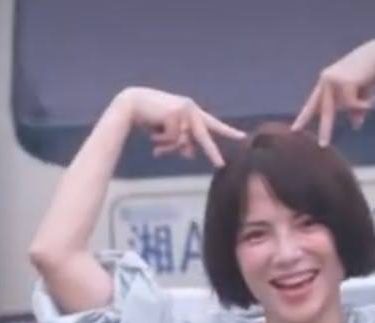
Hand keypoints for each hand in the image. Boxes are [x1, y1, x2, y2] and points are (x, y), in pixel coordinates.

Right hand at [118, 87, 245, 166]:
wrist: (131, 104)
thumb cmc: (150, 118)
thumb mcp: (169, 133)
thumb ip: (182, 142)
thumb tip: (191, 155)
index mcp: (193, 113)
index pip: (213, 124)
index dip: (228, 132)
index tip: (243, 138)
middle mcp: (192, 109)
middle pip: (203, 137)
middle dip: (211, 153)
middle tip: (220, 166)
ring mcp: (184, 110)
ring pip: (182, 142)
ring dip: (168, 146)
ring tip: (154, 137)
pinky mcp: (175, 113)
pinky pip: (172, 138)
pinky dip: (161, 140)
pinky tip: (152, 132)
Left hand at [292, 40, 374, 145]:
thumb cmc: (368, 74)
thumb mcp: (358, 95)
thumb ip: (354, 110)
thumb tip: (356, 126)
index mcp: (325, 84)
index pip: (313, 104)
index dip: (304, 117)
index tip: (294, 130)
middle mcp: (325, 81)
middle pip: (324, 111)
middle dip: (326, 129)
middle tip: (322, 145)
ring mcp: (332, 80)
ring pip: (345, 107)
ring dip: (359, 106)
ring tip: (370, 95)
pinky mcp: (342, 81)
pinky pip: (353, 104)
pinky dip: (364, 103)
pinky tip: (371, 94)